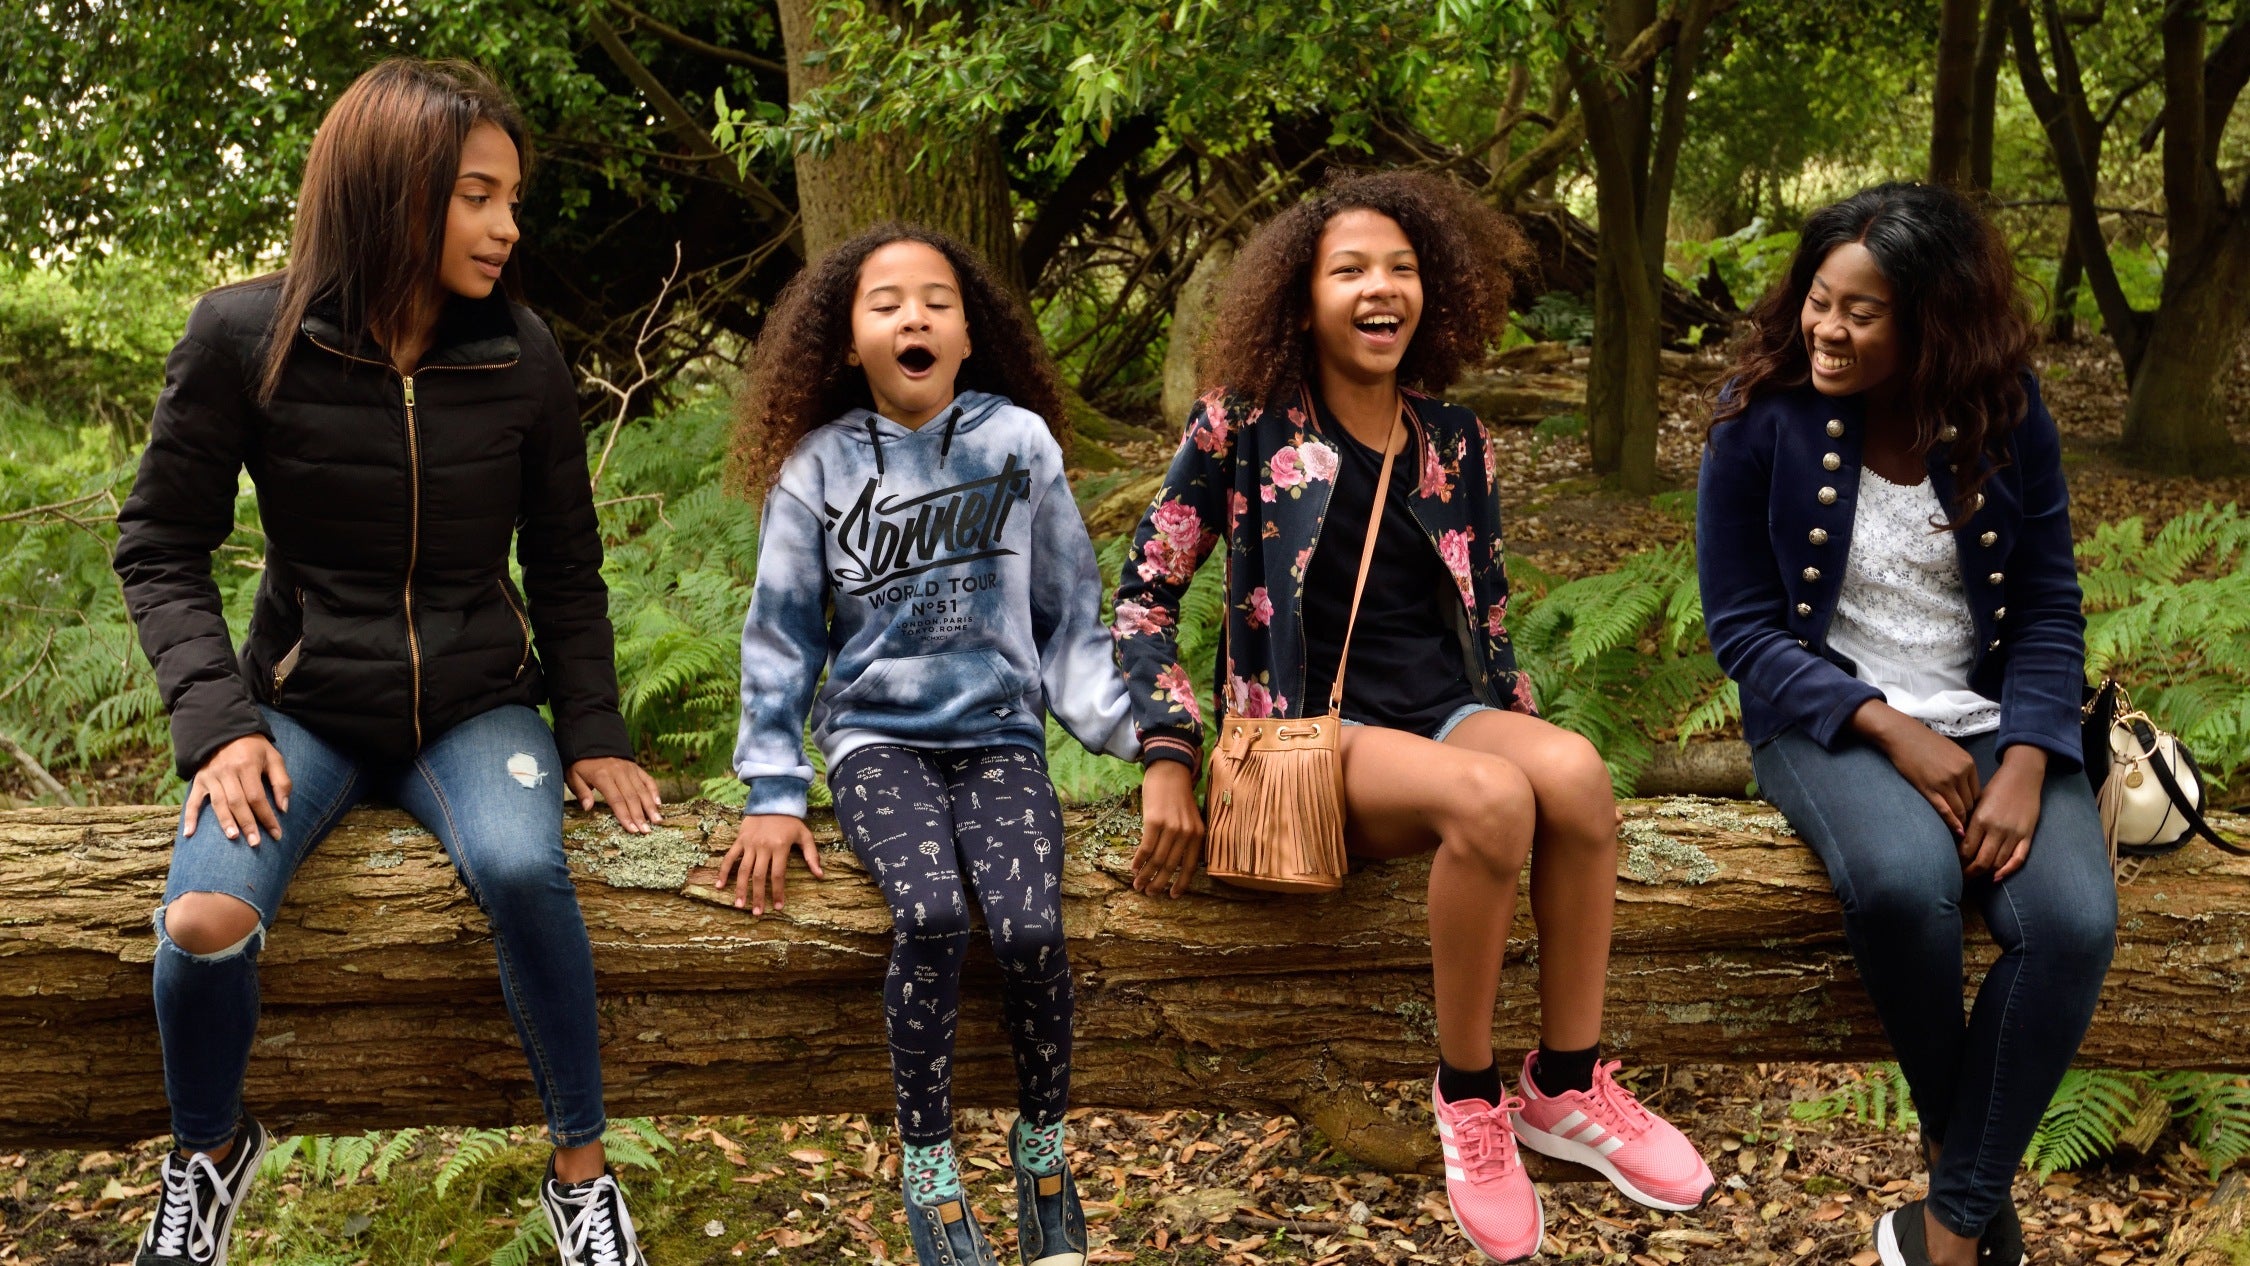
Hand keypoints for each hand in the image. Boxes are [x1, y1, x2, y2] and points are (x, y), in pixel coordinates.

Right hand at [185, 735, 290, 845]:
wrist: (224, 729)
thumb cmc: (254, 747)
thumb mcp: (273, 758)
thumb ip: (281, 781)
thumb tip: (283, 808)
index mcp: (247, 766)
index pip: (257, 797)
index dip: (267, 817)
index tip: (277, 834)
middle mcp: (227, 772)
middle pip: (238, 803)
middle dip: (247, 824)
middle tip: (256, 843)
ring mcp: (211, 776)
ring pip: (218, 803)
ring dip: (225, 822)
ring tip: (233, 837)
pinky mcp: (199, 780)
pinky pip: (193, 801)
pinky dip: (189, 818)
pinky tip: (190, 834)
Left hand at [565, 757, 663, 833]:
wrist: (591, 741)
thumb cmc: (581, 764)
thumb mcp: (573, 776)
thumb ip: (581, 792)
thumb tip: (588, 808)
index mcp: (602, 776)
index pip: (616, 799)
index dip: (625, 815)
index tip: (632, 829)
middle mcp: (619, 772)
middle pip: (632, 797)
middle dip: (640, 815)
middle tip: (646, 831)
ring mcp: (629, 769)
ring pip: (642, 790)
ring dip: (650, 807)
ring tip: (657, 821)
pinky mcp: (636, 767)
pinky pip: (648, 780)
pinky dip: (654, 791)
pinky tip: (659, 804)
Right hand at [717, 815, 823, 913]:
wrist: (772, 799)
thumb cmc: (790, 820)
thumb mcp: (805, 835)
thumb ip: (812, 856)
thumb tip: (820, 875)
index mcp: (780, 847)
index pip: (777, 875)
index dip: (777, 892)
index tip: (778, 907)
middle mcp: (763, 847)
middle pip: (758, 876)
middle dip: (758, 896)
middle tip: (757, 913)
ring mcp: (749, 844)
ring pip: (743, 870)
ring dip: (740, 889)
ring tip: (740, 906)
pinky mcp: (740, 840)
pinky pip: (729, 857)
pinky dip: (723, 871)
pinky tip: (719, 885)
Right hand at [1132, 759, 1204, 896]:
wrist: (1170, 771)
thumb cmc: (1177, 795)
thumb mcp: (1190, 818)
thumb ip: (1186, 838)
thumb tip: (1174, 862)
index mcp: (1198, 834)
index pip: (1191, 866)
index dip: (1181, 884)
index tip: (1172, 896)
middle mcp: (1187, 833)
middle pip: (1171, 866)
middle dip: (1159, 883)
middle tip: (1149, 893)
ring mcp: (1171, 827)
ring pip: (1157, 860)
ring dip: (1146, 876)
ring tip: (1138, 885)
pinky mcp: (1155, 821)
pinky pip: (1146, 848)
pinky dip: (1138, 861)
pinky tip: (1133, 869)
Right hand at [1855, 700, 1979, 837]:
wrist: (1901, 735)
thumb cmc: (1923, 742)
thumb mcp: (1951, 751)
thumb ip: (1961, 769)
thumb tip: (1965, 789)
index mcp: (1968, 764)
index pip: (1978, 793)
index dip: (1975, 806)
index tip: (1970, 815)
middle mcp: (1960, 773)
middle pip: (1971, 803)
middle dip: (1969, 816)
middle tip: (1968, 828)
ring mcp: (1945, 782)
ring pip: (1960, 809)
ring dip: (1961, 821)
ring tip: (1962, 833)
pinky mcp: (1929, 789)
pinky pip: (1945, 810)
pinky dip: (1952, 823)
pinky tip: (1957, 832)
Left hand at [1963, 747, 2044, 880]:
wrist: (2022, 776)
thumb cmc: (1995, 788)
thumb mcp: (1977, 803)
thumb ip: (1970, 823)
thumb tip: (1957, 845)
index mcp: (1980, 819)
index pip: (1965, 850)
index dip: (1958, 862)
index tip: (1951, 867)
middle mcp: (1997, 829)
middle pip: (1981, 861)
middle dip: (1969, 873)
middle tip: (1962, 879)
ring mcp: (2014, 833)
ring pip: (1998, 863)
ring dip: (1985, 873)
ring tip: (1976, 877)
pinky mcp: (2028, 835)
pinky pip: (2018, 859)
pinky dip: (2007, 871)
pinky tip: (1997, 877)